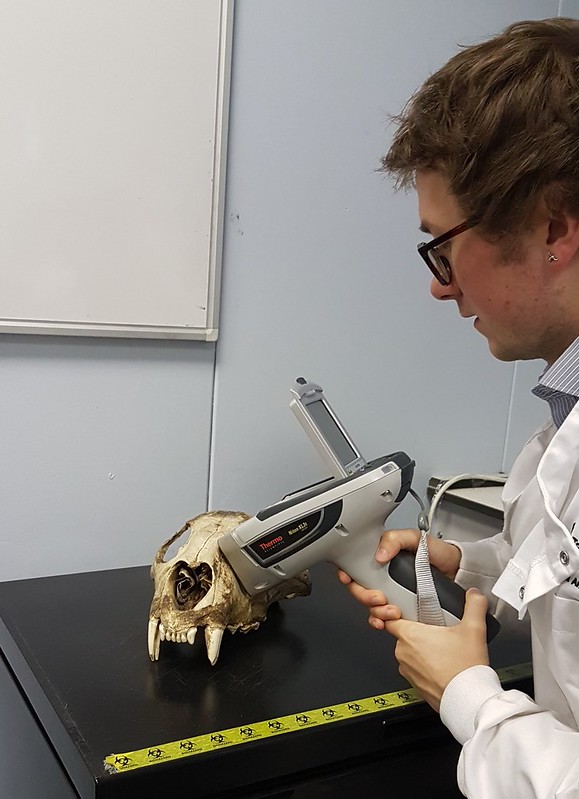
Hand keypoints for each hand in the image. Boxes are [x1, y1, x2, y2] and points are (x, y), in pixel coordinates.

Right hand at [337, 528, 461, 624]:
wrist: (460, 573)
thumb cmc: (440, 554)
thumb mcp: (415, 538)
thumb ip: (395, 539)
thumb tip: (379, 554)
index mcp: (384, 560)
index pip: (357, 568)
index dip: (348, 575)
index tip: (350, 579)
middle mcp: (385, 579)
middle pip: (361, 591)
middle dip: (364, 597)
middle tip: (379, 597)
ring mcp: (394, 596)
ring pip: (371, 608)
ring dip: (376, 612)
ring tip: (392, 610)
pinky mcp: (404, 612)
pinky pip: (385, 621)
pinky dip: (382, 622)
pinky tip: (389, 621)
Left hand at [383, 588, 489, 711]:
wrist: (468, 701)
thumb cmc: (465, 669)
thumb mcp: (474, 629)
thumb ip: (474, 605)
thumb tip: (475, 595)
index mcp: (410, 635)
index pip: (389, 618)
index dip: (395, 613)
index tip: (406, 612)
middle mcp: (403, 653)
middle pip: (404, 635)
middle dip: (419, 633)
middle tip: (438, 632)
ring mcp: (407, 671)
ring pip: (410, 653)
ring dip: (422, 651)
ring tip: (443, 651)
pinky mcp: (415, 686)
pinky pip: (416, 670)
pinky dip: (426, 667)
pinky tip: (443, 666)